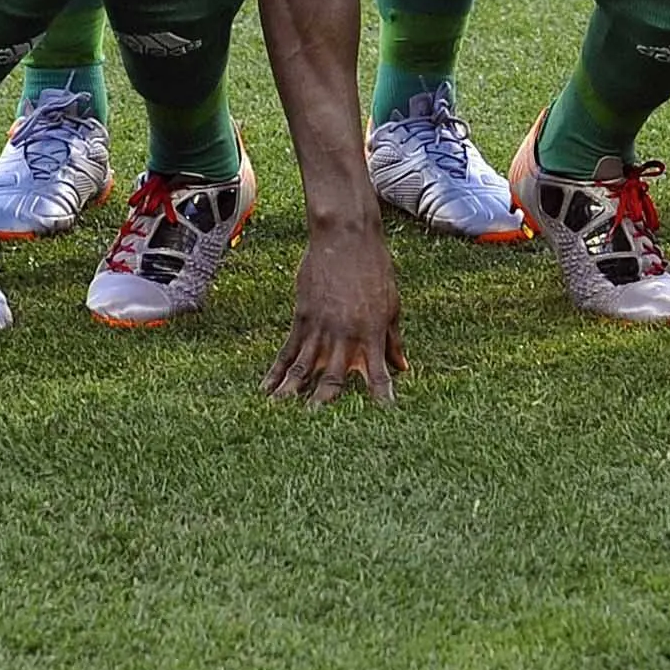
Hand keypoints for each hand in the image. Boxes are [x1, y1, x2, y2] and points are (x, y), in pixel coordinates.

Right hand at [265, 219, 407, 408]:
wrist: (346, 236)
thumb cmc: (375, 267)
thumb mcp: (392, 304)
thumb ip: (394, 340)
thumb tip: (403, 368)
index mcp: (372, 333)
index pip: (378, 375)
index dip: (380, 398)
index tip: (382, 421)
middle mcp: (345, 335)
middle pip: (333, 380)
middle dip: (325, 407)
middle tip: (317, 433)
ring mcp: (320, 328)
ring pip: (303, 369)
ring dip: (293, 395)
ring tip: (281, 419)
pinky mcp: (301, 317)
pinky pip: (286, 350)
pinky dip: (275, 372)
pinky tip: (266, 390)